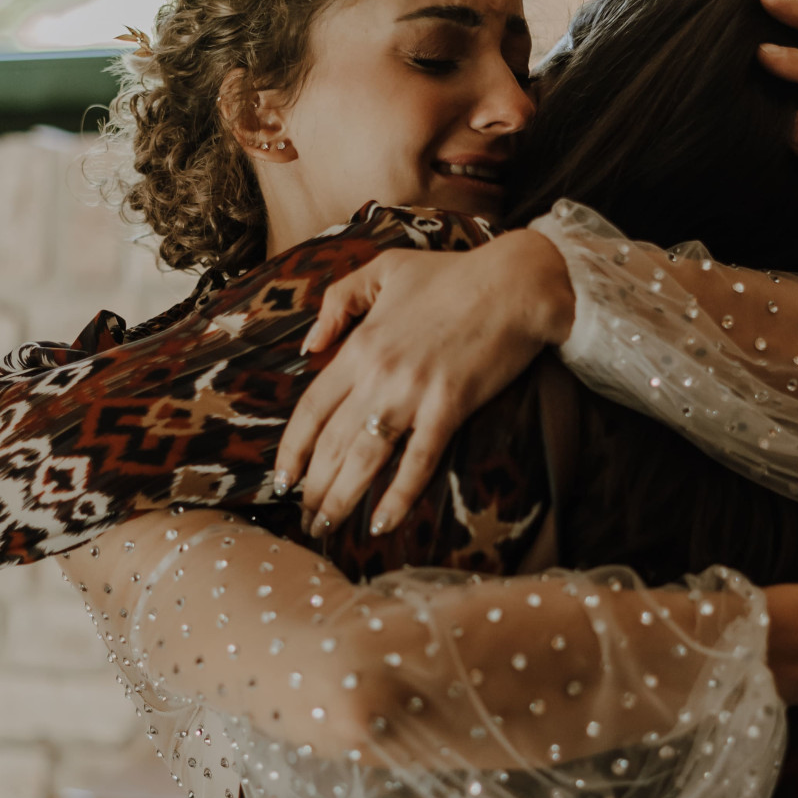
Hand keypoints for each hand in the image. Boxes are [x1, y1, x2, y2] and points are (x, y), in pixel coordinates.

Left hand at [274, 230, 576, 534]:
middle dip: (313, 487)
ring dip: (341, 498)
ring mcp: (413, 393)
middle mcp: (378, 375)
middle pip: (332, 443)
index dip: (292, 449)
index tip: (282, 479)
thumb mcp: (383, 269)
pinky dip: (400, 495)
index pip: (311, 409)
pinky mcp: (450, 407)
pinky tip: (383, 524)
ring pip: (365, 458)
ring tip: (325, 529)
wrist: (515, 283)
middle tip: (305, 518)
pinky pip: (419, 460)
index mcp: (359, 346)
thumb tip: (309, 346)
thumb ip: (338, 302)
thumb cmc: (452, 274)